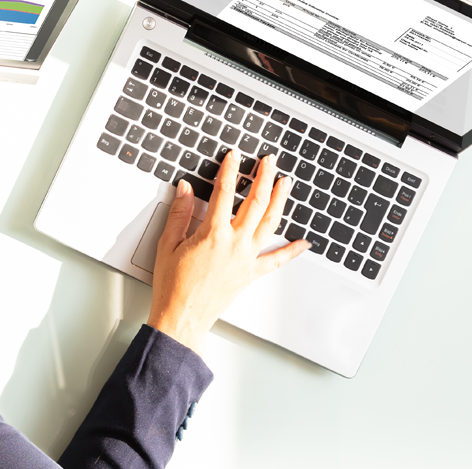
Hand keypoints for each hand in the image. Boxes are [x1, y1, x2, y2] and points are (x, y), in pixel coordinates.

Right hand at [147, 153, 309, 354]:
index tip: (235, 156)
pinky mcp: (252, 273)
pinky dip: (292, 250)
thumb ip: (180, 213)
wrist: (183, 315)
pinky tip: (303, 242)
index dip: (231, 170)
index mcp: (213, 233)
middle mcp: (236, 243)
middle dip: (264, 178)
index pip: (225, 192)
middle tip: (269, 162)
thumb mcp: (168, 243)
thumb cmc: (173, 284)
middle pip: (256, 203)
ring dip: (280, 201)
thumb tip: (184, 189)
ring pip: (271, 223)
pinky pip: (277, 260)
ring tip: (286, 184)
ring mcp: (247, 258)